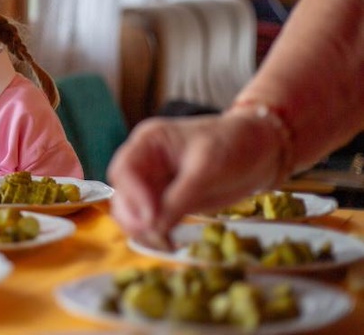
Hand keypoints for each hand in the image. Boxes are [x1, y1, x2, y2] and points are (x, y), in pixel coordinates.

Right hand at [106, 111, 282, 247]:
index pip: (125, 169)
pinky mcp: (169, 201)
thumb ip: (179, 196)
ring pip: (134, 210)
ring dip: (143, 229)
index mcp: (149, 142)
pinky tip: (170, 242)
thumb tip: (154, 225)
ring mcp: (156, 182)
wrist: (263, 150)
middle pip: (123, 193)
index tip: (150, 218)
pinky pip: (154, 219)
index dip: (131, 194)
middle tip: (154, 236)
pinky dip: (157, 232)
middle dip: (133, 216)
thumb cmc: (234, 144)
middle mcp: (146, 162)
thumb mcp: (207, 168)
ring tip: (164, 242)